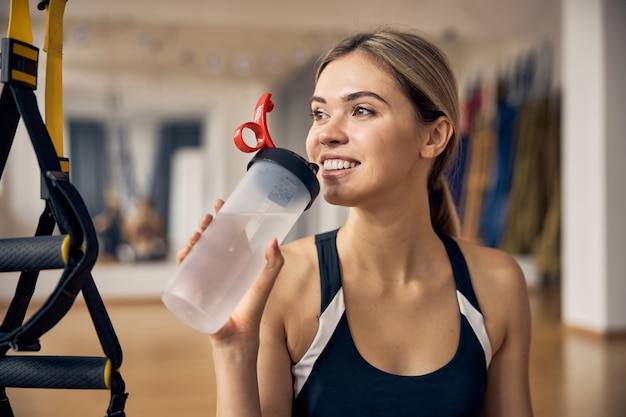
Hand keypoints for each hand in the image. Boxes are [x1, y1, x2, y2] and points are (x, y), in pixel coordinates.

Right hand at [176, 199, 283, 343]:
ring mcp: (207, 275)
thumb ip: (273, 265)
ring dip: (194, 240)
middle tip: (207, 218)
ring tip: (196, 236)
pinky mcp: (195, 288)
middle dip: (207, 226)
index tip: (221, 204)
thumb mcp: (264, 285)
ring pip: (197, 251)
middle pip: (211, 239)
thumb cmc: (252, 311)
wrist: (236, 338)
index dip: (224, 218)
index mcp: (237, 260)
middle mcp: (221, 265)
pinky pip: (185, 270)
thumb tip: (274, 240)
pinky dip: (183, 259)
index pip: (230, 233)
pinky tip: (185, 254)